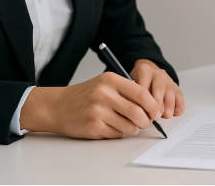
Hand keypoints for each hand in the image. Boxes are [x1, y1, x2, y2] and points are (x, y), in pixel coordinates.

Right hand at [20, 72, 161, 138]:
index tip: (156, 111)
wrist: (58, 106)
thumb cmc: (86, 95)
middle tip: (146, 122)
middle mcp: (104, 94)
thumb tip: (152, 107)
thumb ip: (127, 91)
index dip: (153, 105)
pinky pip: (117, 134)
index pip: (141, 93)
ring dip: (133, 128)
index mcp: (110, 80)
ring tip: (126, 124)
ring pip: (129, 126)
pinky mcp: (93, 126)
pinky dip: (118, 133)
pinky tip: (110, 126)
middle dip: (146, 120)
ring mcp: (98, 111)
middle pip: (138, 112)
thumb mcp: (105, 83)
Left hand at [130, 58, 184, 118]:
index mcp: (144, 71)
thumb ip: (131, 94)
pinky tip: (176, 113)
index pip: (143, 86)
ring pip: (171, 92)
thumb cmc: (137, 81)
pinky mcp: (176, 87)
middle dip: (158, 104)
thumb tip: (132, 110)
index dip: (142, 101)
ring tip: (166, 115)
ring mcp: (168, 80)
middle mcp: (157, 74)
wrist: (148, 72)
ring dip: (169, 105)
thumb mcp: (130, 83)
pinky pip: (180, 96)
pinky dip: (179, 105)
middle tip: (155, 116)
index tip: (141, 113)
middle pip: (159, 88)